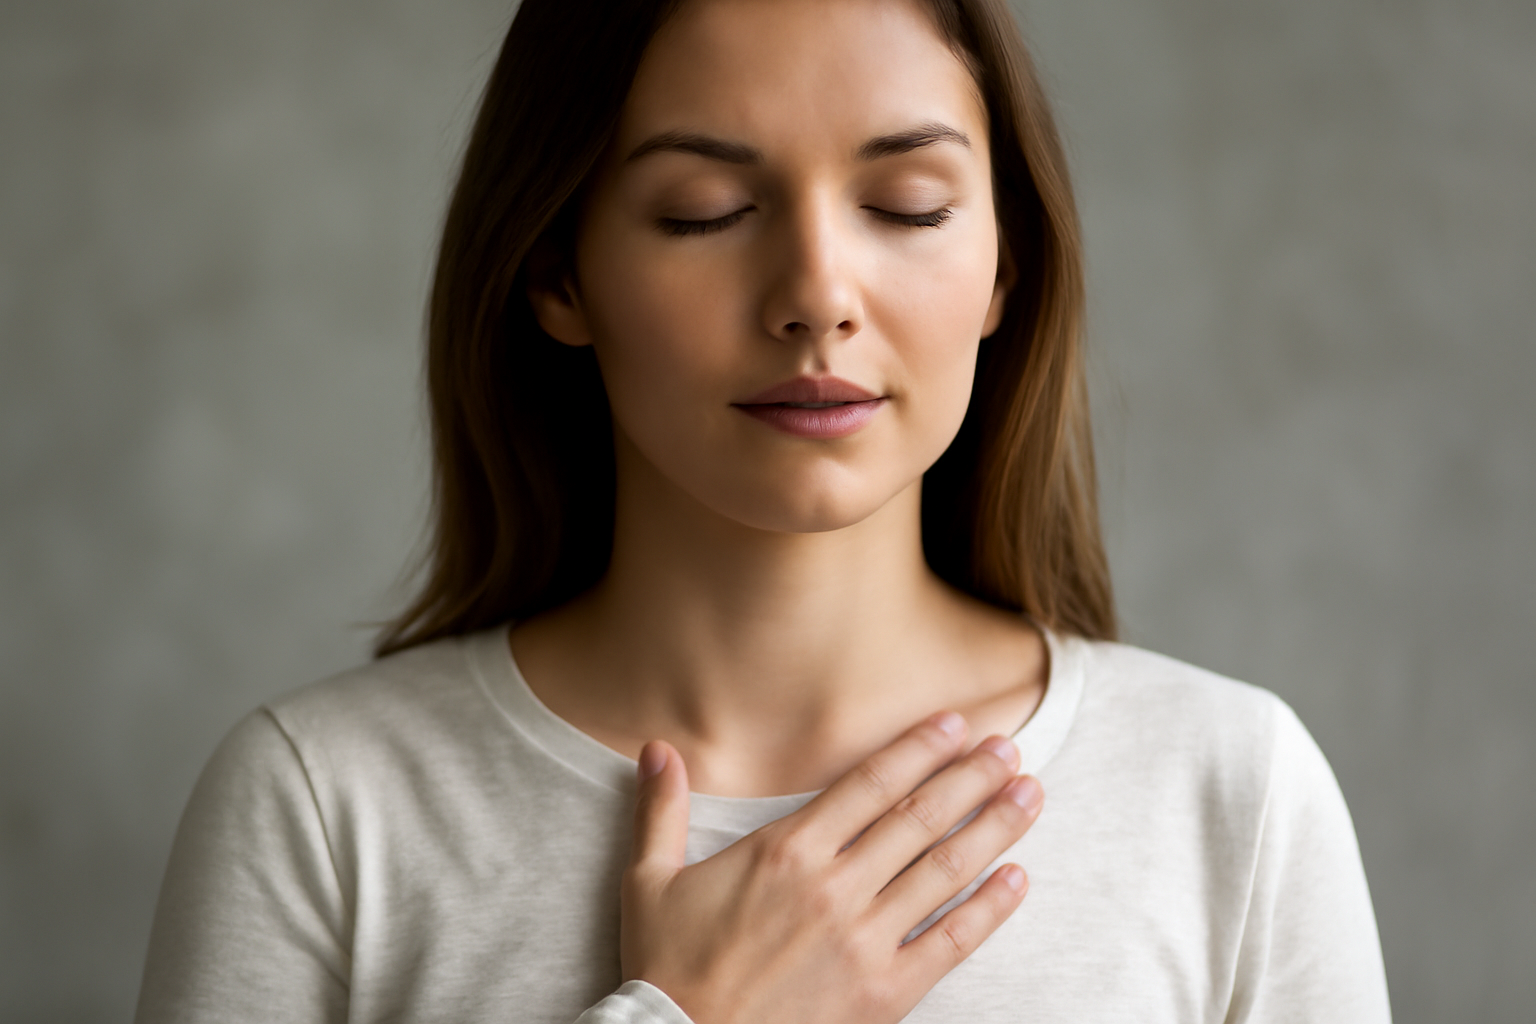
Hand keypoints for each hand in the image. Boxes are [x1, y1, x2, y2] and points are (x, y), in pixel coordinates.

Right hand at [619, 712, 1044, 1023]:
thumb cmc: (667, 966)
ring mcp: (864, 940)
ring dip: (993, 828)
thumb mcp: (650, 880)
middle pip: (919, 818)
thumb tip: (656, 747)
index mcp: (785, 852)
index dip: (918, 750)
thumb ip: (663, 809)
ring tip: (1030, 795)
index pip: (869, 785)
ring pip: (943, 871)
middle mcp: (834, 887)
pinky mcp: (883, 992)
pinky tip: (1017, 880)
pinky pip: (949, 943)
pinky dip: (988, 910)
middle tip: (1011, 748)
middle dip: (971, 777)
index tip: (957, 724)